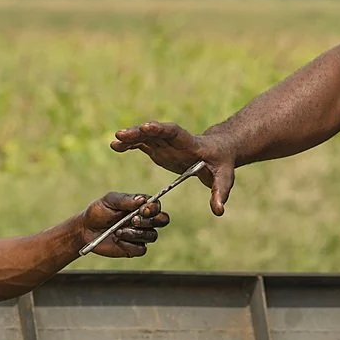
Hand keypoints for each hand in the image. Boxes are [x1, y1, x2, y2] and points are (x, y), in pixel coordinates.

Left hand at [78, 191, 170, 257]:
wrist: (86, 230)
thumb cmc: (98, 212)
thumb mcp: (110, 201)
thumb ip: (126, 200)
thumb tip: (142, 200)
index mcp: (141, 206)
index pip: (157, 206)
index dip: (154, 208)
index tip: (143, 209)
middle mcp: (144, 221)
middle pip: (162, 220)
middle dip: (150, 221)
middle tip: (133, 220)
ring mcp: (141, 235)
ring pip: (152, 236)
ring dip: (136, 233)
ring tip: (118, 231)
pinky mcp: (134, 249)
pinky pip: (141, 249)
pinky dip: (129, 245)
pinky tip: (118, 240)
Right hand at [111, 121, 235, 215]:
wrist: (218, 152)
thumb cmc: (222, 164)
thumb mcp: (225, 179)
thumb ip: (220, 193)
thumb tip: (218, 211)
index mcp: (191, 144)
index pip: (175, 133)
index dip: (160, 129)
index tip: (146, 127)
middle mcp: (176, 140)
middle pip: (156, 132)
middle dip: (139, 132)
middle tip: (122, 134)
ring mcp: (166, 143)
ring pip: (146, 136)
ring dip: (131, 137)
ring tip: (115, 142)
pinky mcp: (160, 148)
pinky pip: (143, 143)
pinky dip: (130, 144)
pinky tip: (116, 146)